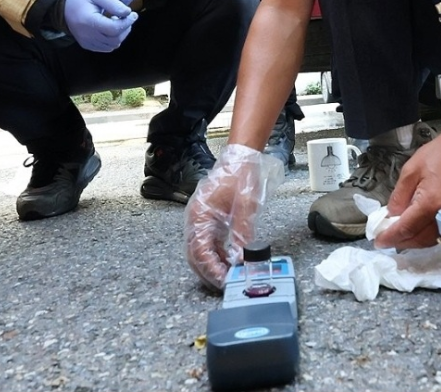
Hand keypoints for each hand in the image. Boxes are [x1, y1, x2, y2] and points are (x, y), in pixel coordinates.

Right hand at [63, 0, 137, 52]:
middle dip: (126, 28)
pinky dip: (113, 40)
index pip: (114, 29)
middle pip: (115, 39)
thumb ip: (113, 3)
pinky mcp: (87, 45)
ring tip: (117, 21)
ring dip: (120, 34)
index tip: (133, 14)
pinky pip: (105, 47)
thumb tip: (128, 12)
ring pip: (112, 45)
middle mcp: (86, 35)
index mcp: (88, 21)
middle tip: (127, 17)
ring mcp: (86, 42)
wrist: (64, 5)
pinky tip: (110, 28)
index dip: (127, 22)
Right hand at [185, 143, 284, 290]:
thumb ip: (243, 232)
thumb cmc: (240, 176)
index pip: (199, 251)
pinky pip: (208, 243)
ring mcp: (200, 220)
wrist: (240, 157)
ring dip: (213, 265)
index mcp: (199, 215)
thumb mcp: (246, 205)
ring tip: (229, 275)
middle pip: (195, 255)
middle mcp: (195, 220)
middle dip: (209, 272)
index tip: (224, 280)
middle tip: (226, 284)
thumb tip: (242, 258)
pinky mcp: (208, 220)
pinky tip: (229, 261)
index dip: (211, 269)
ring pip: (201, 251)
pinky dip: (216, 255)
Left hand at [372, 131, 440, 248]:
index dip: (390, 237)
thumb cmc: (440, 153)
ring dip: (414, 240)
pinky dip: (426, 234)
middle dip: (401, 241)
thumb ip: (399, 196)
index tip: (378, 241)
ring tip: (399, 233)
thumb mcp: (410, 170)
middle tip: (386, 237)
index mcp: (430, 202)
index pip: (406, 228)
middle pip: (419, 240)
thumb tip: (391, 215)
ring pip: (431, 240)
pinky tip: (416, 227)